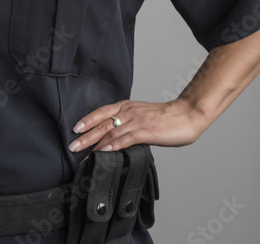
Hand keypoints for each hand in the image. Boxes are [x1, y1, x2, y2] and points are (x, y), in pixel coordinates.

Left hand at [67, 98, 208, 152]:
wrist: (187, 114)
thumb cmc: (167, 118)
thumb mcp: (143, 116)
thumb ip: (130, 123)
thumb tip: (117, 137)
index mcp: (127, 106)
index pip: (102, 112)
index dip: (88, 120)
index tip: (75, 129)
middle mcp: (129, 112)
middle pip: (102, 123)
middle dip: (85, 135)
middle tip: (72, 145)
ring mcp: (137, 121)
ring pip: (110, 132)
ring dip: (94, 143)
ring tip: (82, 154)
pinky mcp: (146, 132)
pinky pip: (125, 139)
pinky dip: (112, 146)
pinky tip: (103, 152)